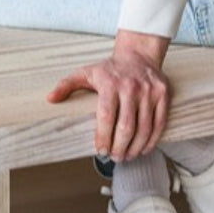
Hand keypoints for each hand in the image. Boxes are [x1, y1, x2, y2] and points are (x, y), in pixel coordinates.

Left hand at [47, 30, 170, 161]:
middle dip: (120, 146)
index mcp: (110, 83)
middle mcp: (131, 87)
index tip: (100, 151)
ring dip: (136, 147)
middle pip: (126, 126)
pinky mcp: (163, 94)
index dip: (103, 137)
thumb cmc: (109, 69)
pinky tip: (144, 148)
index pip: (106, 116)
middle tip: (115, 158)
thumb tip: (50, 99)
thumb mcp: (85, 73)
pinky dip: (152, 140)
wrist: (138, 54)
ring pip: (144, 127)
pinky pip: (159, 122)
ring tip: (127, 156)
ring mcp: (149, 91)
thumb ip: (66, 85)